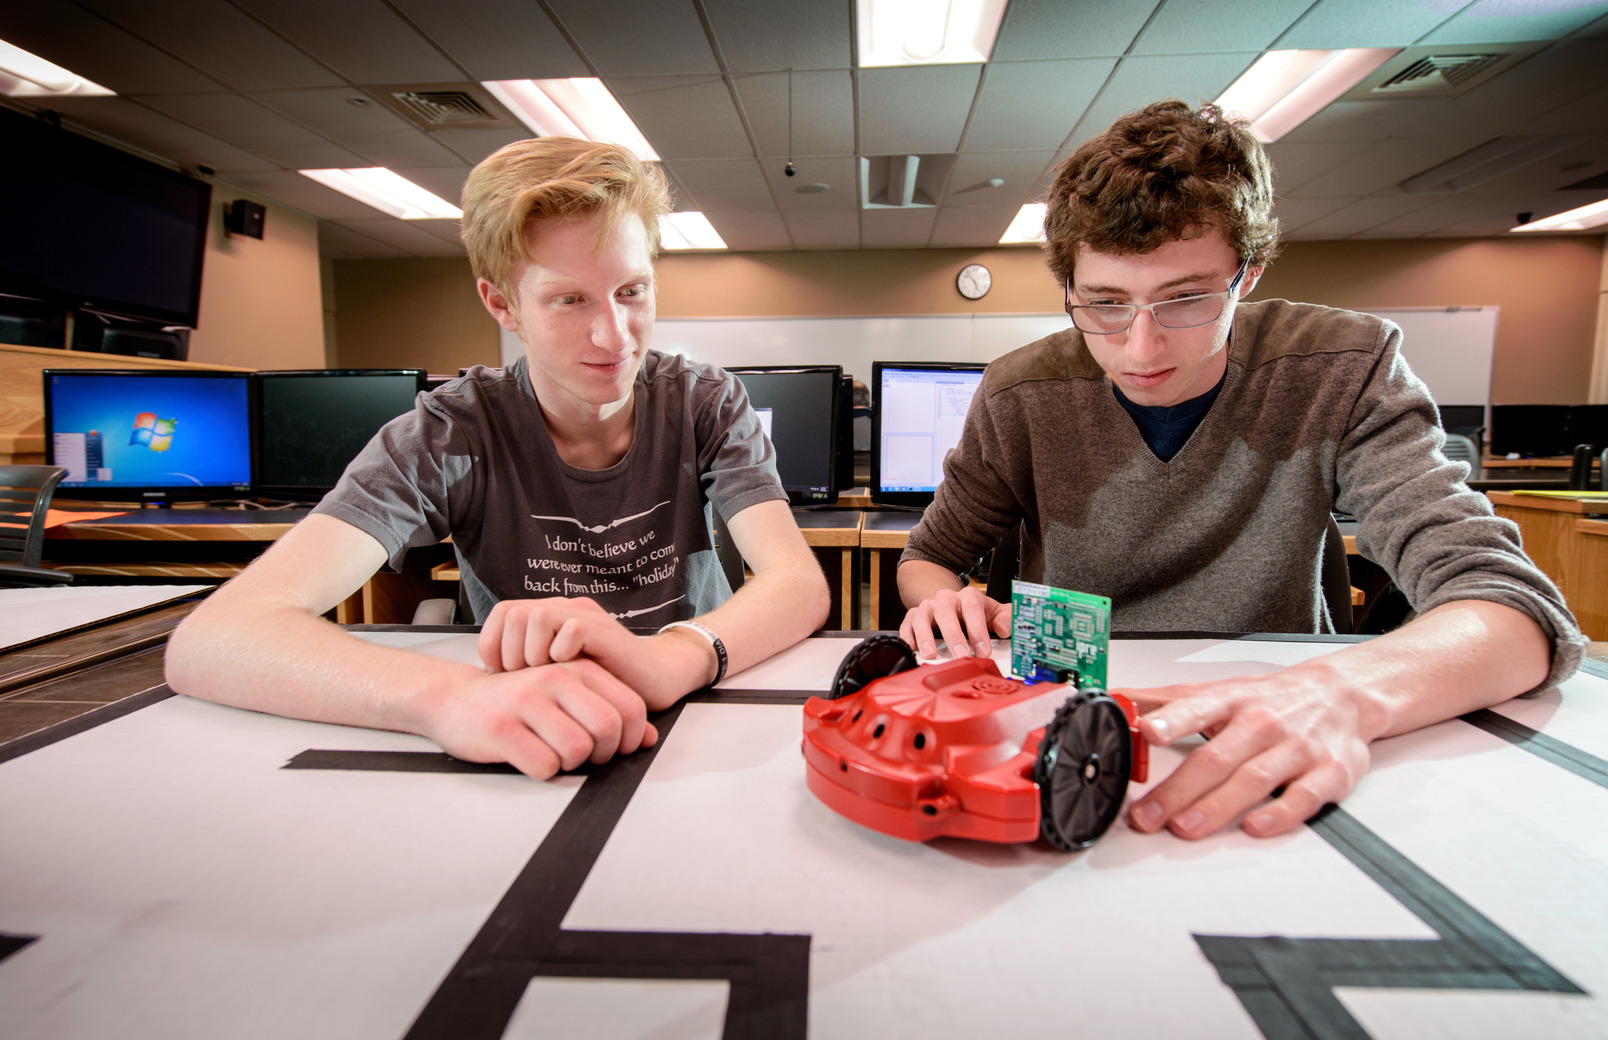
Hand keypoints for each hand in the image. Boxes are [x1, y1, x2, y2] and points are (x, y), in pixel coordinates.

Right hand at [425, 660, 657, 779]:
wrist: (453, 699)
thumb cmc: (515, 702)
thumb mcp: (565, 696)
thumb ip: (608, 711)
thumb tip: (649, 739)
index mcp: (575, 669)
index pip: (630, 707)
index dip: (632, 739)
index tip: (617, 750)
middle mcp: (553, 679)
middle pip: (608, 729)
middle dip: (604, 754)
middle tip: (585, 758)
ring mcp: (526, 702)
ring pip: (578, 750)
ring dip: (571, 765)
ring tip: (554, 754)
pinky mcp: (501, 729)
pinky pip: (544, 765)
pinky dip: (544, 771)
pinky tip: (530, 758)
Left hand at [477, 596, 715, 708]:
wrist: (657, 678)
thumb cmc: (607, 681)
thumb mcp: (559, 672)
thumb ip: (530, 664)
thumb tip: (491, 676)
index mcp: (551, 615)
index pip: (502, 613)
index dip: (491, 645)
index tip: (499, 675)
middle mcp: (566, 609)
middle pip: (513, 613)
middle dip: (508, 652)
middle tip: (521, 679)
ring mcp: (586, 617)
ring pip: (536, 616)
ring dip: (532, 652)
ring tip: (543, 675)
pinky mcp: (606, 631)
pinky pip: (571, 629)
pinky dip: (561, 652)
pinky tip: (567, 669)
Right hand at [899, 585, 1010, 658]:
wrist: (956, 605)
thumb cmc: (978, 614)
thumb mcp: (997, 613)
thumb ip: (1007, 619)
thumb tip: (1004, 628)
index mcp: (968, 596)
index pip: (972, 608)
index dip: (978, 630)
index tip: (983, 651)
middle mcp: (946, 599)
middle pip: (945, 610)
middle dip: (953, 635)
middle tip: (961, 655)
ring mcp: (928, 607)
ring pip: (921, 615)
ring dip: (925, 635)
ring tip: (931, 654)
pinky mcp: (914, 617)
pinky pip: (906, 623)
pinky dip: (907, 636)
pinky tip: (911, 648)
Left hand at [1121, 664, 1374, 839]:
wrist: (1342, 695)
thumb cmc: (1272, 698)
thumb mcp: (1219, 691)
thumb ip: (1167, 702)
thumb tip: (1117, 699)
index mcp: (1231, 700)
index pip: (1197, 707)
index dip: (1172, 719)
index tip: (1149, 732)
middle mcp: (1262, 723)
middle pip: (1216, 758)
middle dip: (1178, 791)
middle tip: (1148, 816)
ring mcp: (1296, 748)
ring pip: (1253, 780)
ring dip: (1217, 807)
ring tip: (1185, 828)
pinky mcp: (1327, 773)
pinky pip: (1302, 797)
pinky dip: (1279, 814)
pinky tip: (1255, 827)